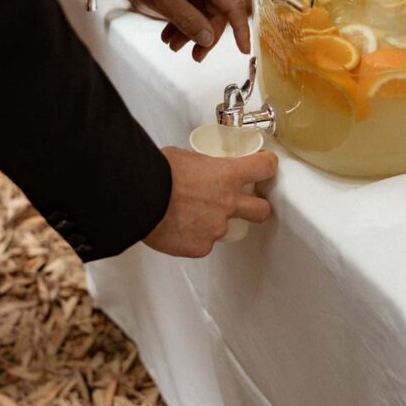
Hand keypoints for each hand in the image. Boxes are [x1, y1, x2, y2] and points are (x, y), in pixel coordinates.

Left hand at [109, 0, 249, 60]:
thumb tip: (208, 39)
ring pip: (200, 5)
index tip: (243, 50)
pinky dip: (181, 13)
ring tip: (171, 44)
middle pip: (215, 9)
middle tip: (193, 56)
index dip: (240, 29)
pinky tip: (167, 29)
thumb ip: (187, 20)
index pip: (233, 6)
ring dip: (189, 26)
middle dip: (204, 34)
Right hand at [143, 147, 277, 257]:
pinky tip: (175, 228)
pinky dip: (190, 237)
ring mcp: (216, 228)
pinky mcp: (200, 247)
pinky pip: (200, 243)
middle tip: (246, 204)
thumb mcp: (184, 157)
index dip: (267, 165)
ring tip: (185, 215)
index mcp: (227, 175)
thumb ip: (200, 166)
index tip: (265, 166)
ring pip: (221, 229)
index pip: (263, 167)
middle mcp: (228, 204)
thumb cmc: (157, 173)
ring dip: (209, 222)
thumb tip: (197, 170)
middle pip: (261, 210)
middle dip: (257, 207)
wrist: (138, 198)